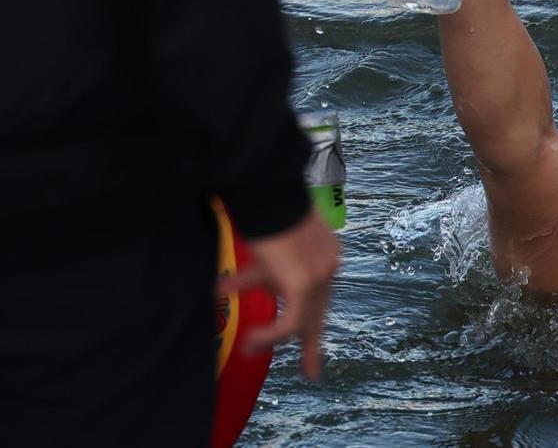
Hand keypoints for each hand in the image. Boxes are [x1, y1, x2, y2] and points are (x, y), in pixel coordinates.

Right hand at [218, 208, 339, 379]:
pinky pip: (287, 322)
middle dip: (311, 342)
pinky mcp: (304, 284)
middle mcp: (327, 266)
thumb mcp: (266, 241)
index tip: (307, 335)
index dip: (310, 314)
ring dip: (274, 340)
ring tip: (250, 351)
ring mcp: (320, 276)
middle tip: (310, 371)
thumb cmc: (262, 205)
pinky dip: (268, 334)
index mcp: (324, 253)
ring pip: (301, 322)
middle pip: (318, 312)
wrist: (267, 187)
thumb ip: (261, 265)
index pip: (318, 292)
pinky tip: (250, 339)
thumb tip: (228, 285)